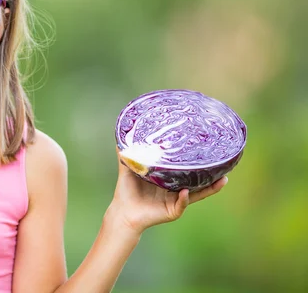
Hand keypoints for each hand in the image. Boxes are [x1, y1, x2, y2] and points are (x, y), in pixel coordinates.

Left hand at [107, 158, 227, 234]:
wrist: (122, 212)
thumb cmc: (127, 191)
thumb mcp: (129, 169)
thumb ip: (128, 154)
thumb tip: (122, 135)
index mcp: (169, 179)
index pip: (187, 169)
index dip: (197, 162)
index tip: (209, 150)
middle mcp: (176, 189)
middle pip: (198, 181)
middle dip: (212, 175)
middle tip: (225, 165)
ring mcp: (176, 201)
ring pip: (197, 194)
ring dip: (210, 188)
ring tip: (222, 180)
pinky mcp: (172, 211)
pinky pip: (181, 204)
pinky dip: (183, 198)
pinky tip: (186, 192)